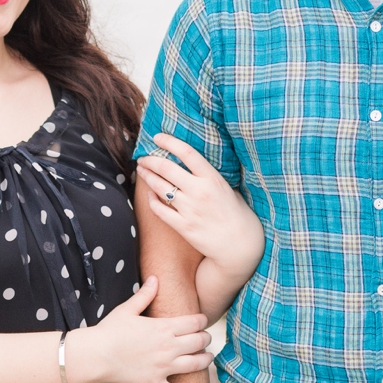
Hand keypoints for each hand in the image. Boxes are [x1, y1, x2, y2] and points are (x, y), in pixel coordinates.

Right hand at [68, 276, 213, 382]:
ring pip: (195, 365)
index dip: (202, 322)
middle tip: (205, 339)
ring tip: (208, 358)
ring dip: (206, 360)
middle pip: (199, 342)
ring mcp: (164, 368)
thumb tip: (155, 278)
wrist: (96, 355)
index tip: (203, 321)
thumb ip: (145, 295)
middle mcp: (169, 348)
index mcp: (164, 328)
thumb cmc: (110, 330)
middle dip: (206, 339)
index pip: (195, 323)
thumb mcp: (128, 309)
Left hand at [137, 135, 263, 282]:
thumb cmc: (236, 213)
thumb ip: (209, 176)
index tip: (157, 137)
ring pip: (159, 188)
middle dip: (150, 160)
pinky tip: (149, 195)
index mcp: (212, 178)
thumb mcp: (228, 187)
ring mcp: (190, 210)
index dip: (169, 142)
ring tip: (142, 171)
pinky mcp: (183, 227)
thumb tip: (190, 162)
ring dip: (147, 177)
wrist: (240, 245)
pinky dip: (151, 201)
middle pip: (167, 168)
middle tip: (143, 157)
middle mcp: (199, 192)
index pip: (187, 153)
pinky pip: (160, 210)